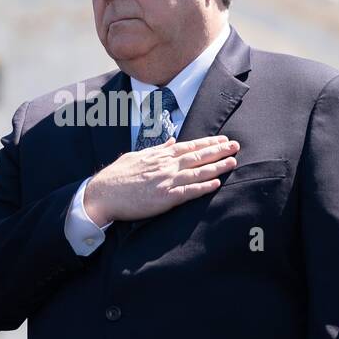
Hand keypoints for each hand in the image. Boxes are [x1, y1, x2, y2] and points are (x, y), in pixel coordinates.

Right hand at [81, 135, 239, 226]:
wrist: (102, 194)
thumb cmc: (116, 176)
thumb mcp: (136, 156)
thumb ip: (156, 149)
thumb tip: (171, 141)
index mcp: (159, 156)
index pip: (189, 146)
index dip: (207, 142)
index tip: (222, 139)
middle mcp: (165, 166)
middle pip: (197, 156)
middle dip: (218, 150)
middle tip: (235, 146)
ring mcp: (166, 181)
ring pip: (197, 172)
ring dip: (216, 167)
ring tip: (232, 162)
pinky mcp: (164, 198)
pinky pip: (188, 192)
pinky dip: (203, 187)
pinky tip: (216, 183)